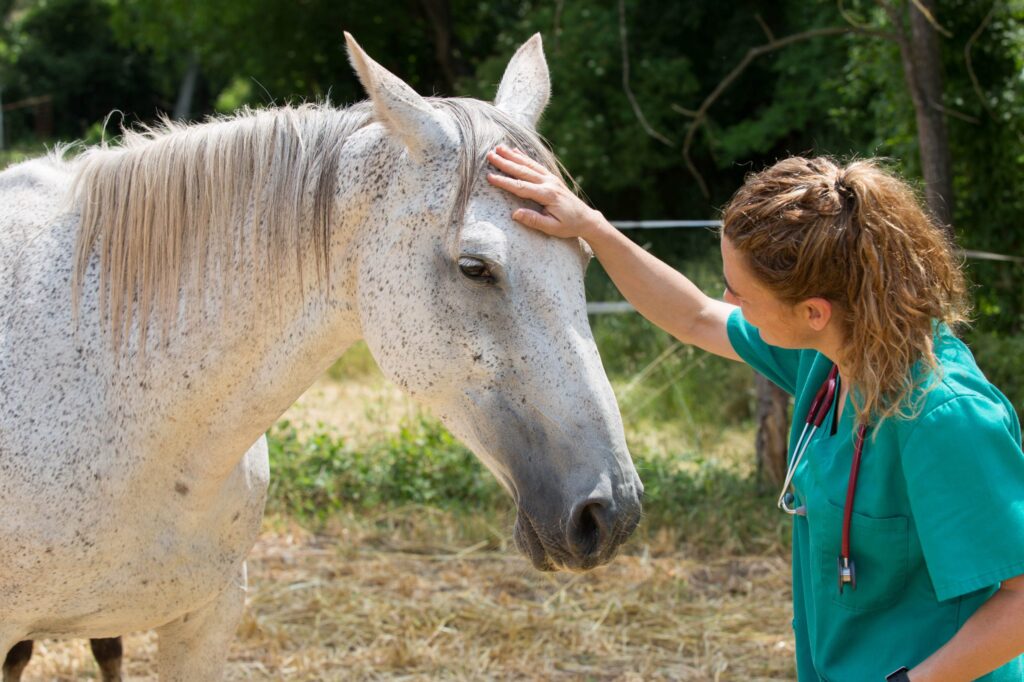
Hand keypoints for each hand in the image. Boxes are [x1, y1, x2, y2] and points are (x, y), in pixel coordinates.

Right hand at [486, 145, 603, 239]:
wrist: (586, 218)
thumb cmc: (568, 225)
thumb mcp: (552, 228)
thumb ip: (534, 220)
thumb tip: (515, 214)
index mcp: (547, 195)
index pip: (521, 187)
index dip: (504, 181)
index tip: (490, 176)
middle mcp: (548, 183)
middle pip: (523, 171)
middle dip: (505, 162)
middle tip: (489, 155)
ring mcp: (550, 178)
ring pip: (528, 165)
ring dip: (512, 156)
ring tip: (498, 148)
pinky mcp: (551, 178)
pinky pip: (536, 165)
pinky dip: (524, 157)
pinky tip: (515, 151)